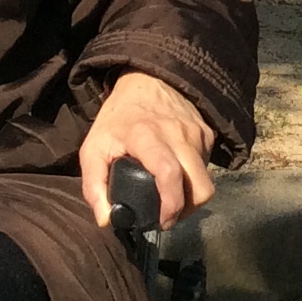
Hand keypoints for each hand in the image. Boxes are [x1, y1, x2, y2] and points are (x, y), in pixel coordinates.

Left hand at [78, 71, 214, 230]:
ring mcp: (197, 134)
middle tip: (167, 216)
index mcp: (148, 136)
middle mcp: (179, 134)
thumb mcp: (94, 147)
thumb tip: (106, 221)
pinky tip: (178, 177)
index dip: (170, 205)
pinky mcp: (208, 134)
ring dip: (191, 197)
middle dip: (186, 211)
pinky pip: (207, 168)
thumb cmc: (119, 118)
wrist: (148, 79)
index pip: (169, 173)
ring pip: (206, 181)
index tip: (161, 222)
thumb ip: (93, 186)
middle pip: (200, 186)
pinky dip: (194, 180)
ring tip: (171, 198)